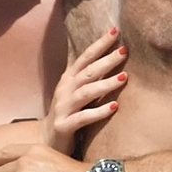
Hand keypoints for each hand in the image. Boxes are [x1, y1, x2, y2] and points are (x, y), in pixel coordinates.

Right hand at [41, 28, 128, 154]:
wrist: (47, 140)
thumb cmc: (68, 113)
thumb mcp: (75, 91)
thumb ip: (87, 76)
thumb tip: (107, 56)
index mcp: (68, 79)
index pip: (85, 57)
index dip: (99, 44)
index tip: (115, 31)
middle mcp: (64, 90)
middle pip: (87, 72)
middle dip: (106, 61)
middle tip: (124, 51)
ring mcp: (63, 108)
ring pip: (85, 93)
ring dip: (105, 84)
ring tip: (124, 78)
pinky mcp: (64, 126)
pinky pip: (83, 118)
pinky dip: (99, 112)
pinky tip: (114, 107)